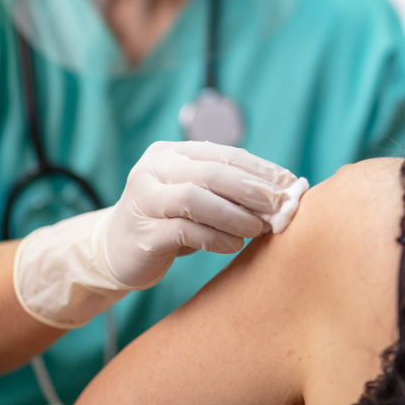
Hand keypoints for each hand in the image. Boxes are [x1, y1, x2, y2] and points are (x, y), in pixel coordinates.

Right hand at [98, 140, 298, 288]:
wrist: (113, 252)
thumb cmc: (166, 222)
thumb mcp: (194, 197)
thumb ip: (227, 190)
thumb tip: (284, 192)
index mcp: (170, 152)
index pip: (224, 154)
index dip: (260, 169)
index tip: (291, 184)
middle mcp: (153, 168)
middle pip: (212, 172)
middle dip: (252, 189)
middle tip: (281, 206)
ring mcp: (143, 199)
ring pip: (196, 198)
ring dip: (235, 214)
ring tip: (260, 228)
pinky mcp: (143, 233)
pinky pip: (185, 231)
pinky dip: (215, 238)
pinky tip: (235, 245)